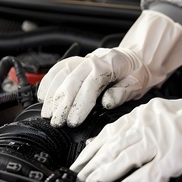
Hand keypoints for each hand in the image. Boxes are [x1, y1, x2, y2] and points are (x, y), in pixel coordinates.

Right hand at [37, 10, 181, 126]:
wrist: (137, 59)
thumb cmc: (136, 74)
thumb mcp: (136, 85)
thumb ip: (121, 93)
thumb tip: (106, 102)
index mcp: (109, 64)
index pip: (90, 85)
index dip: (79, 105)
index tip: (73, 121)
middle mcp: (92, 59)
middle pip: (71, 82)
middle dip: (62, 105)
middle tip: (57, 122)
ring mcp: (83, 59)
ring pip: (61, 75)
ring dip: (52, 96)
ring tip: (47, 114)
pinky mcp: (77, 62)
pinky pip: (58, 69)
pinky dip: (49, 82)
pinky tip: (44, 96)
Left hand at [70, 58, 181, 181]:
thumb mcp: (162, 111)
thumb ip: (137, 123)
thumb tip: (113, 138)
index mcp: (145, 114)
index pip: (110, 131)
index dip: (93, 148)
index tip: (82, 159)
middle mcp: (150, 125)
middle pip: (113, 146)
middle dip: (93, 163)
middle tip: (81, 176)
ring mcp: (163, 142)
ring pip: (125, 159)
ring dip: (105, 173)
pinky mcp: (176, 159)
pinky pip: (149, 174)